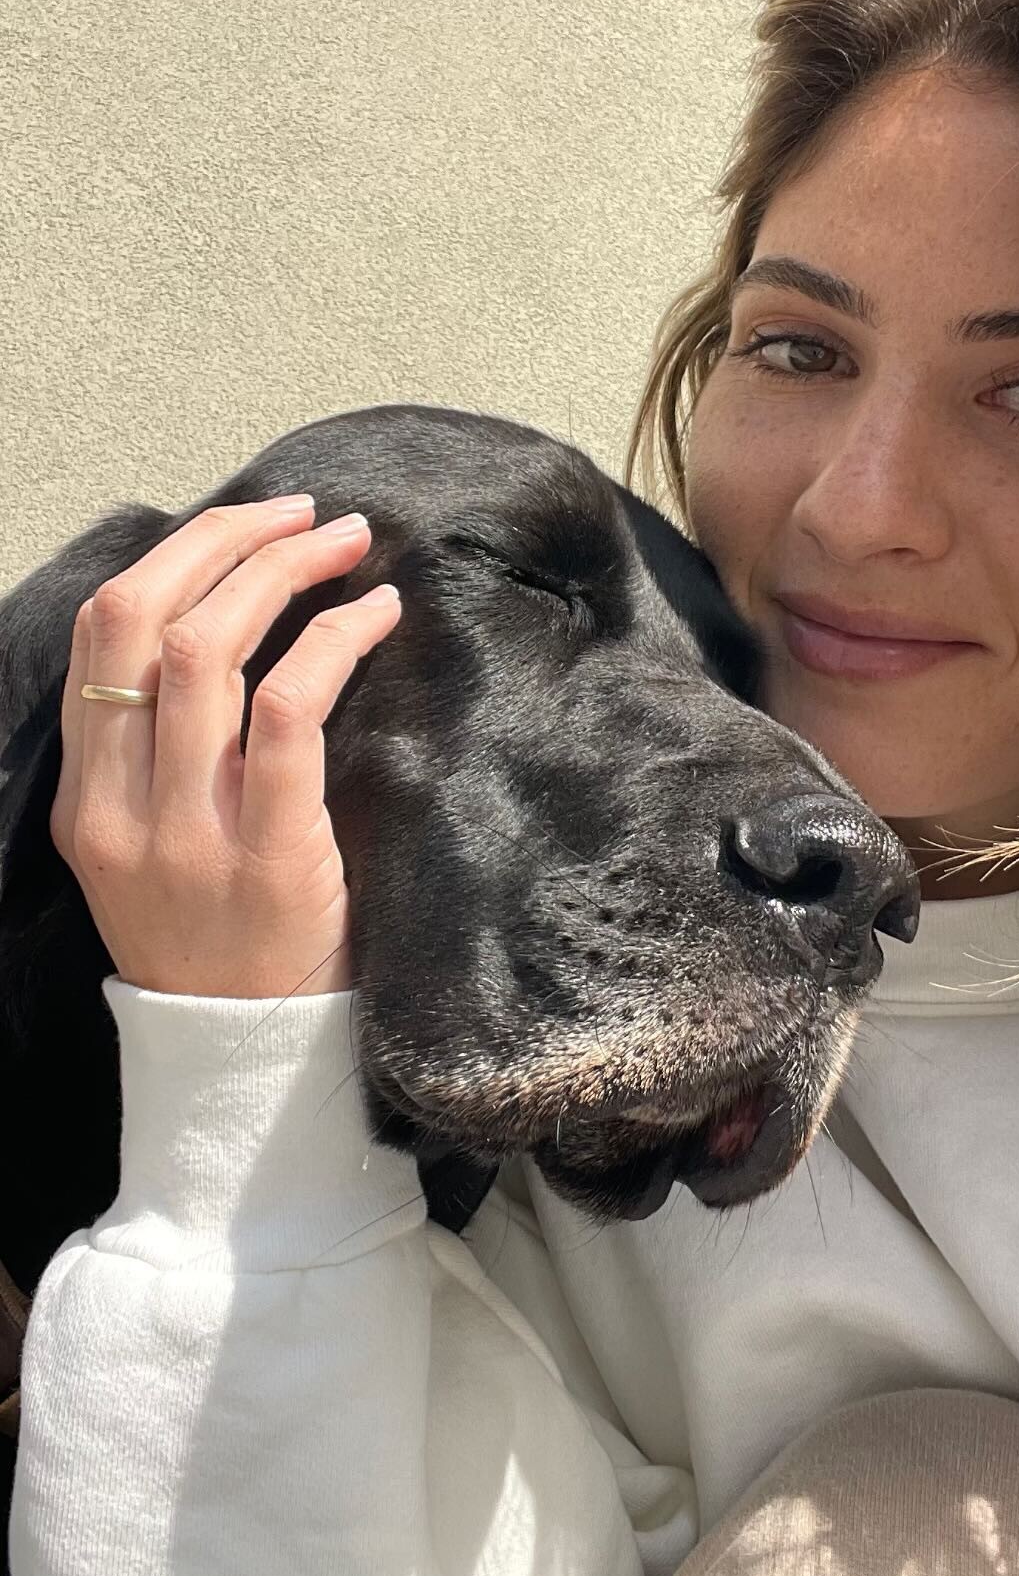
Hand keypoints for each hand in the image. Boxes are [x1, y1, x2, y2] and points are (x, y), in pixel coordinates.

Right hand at [49, 496, 402, 998]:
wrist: (245, 1062)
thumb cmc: (221, 940)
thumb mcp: (146, 848)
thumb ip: (158, 757)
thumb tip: (228, 625)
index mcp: (83, 798)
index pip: (102, 638)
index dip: (176, 558)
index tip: (245, 523)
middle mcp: (119, 807)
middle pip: (145, 620)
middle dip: (227, 540)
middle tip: (304, 513)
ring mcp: (188, 833)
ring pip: (212, 650)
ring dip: (286, 572)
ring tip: (349, 544)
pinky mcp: (269, 855)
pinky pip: (289, 712)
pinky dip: (336, 641)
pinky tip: (377, 615)